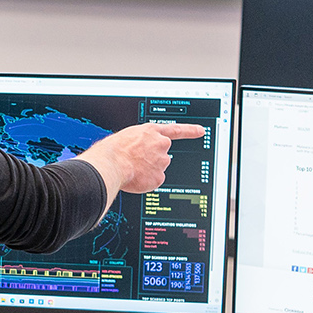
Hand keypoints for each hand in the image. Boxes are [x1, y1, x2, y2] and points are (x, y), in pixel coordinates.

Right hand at [81, 122, 205, 196]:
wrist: (111, 164)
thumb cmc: (112, 151)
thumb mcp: (126, 137)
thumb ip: (140, 142)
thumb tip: (140, 154)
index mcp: (151, 132)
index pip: (176, 130)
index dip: (190, 130)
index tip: (201, 131)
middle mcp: (160, 144)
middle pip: (162, 154)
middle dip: (153, 158)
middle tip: (137, 162)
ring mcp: (162, 161)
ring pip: (157, 168)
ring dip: (148, 170)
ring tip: (132, 170)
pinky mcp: (159, 177)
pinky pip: (154, 181)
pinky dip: (146, 182)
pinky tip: (135, 179)